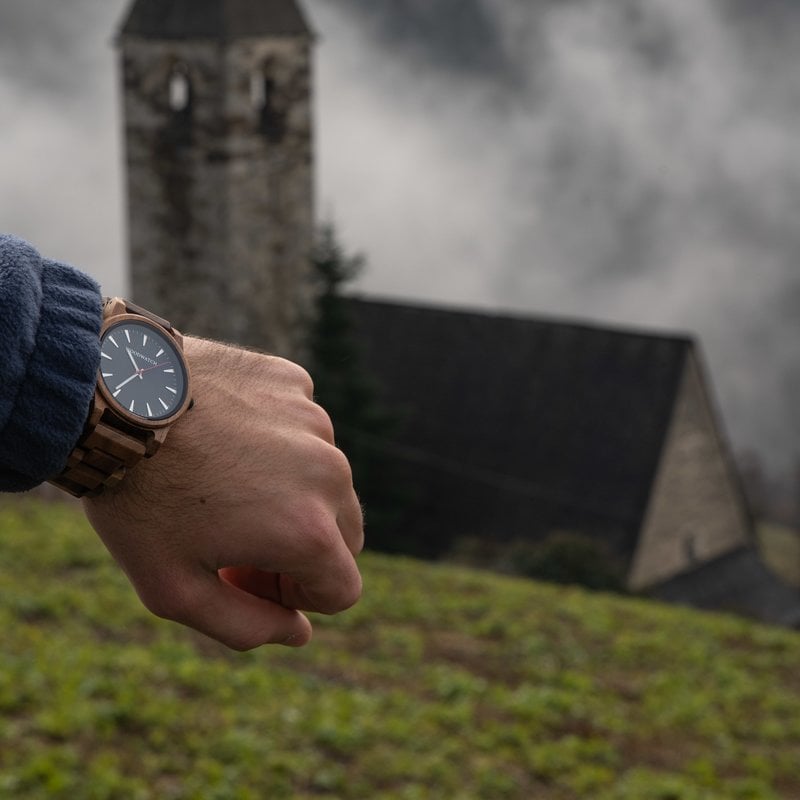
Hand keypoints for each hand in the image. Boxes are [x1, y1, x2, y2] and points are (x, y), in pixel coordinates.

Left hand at [82, 337, 363, 649]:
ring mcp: (314, 421)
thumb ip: (246, 626)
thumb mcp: (174, 591)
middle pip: (345, 533)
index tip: (247, 575)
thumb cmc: (137, 502)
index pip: (343, 589)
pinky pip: (304, 427)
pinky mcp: (295, 382)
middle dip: (304, 545)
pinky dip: (278, 439)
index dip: (296, 595)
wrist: (109, 402)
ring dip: (292, 490)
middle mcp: (328, 473)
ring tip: (225, 483)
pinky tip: (225, 437)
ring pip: (325, 476)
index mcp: (309, 531)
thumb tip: (300, 631)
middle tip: (237, 535)